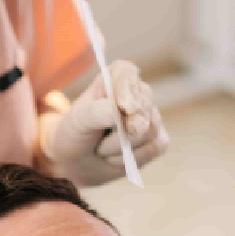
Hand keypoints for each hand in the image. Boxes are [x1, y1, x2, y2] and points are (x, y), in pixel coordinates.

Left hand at [40, 60, 168, 185]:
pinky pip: (155, 147)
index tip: (123, 106)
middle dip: (122, 129)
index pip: (127, 74)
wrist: (79, 160)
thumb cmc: (76, 133)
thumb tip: (125, 110)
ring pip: (149, 130)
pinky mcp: (158, 139)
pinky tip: (116, 157)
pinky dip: (133, 157)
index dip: (127, 89)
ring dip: (121, 147)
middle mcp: (137, 94)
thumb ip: (97, 112)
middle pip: (143, 106)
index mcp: (115, 79)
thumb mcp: (77, 121)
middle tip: (101, 144)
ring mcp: (151, 116)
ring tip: (102, 148)